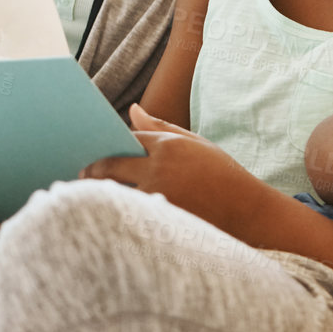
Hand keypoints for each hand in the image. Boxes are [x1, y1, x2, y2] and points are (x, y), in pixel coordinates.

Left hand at [78, 106, 260, 229]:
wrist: (250, 211)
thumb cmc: (222, 174)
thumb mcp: (195, 144)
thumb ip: (160, 128)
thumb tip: (132, 110)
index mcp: (168, 146)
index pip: (124, 141)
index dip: (108, 145)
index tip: (95, 151)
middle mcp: (160, 169)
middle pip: (110, 167)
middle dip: (93, 170)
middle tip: (82, 174)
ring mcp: (159, 197)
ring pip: (114, 194)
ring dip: (99, 193)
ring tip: (87, 196)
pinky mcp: (160, 222)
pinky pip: (128, 215)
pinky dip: (116, 214)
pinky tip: (107, 215)